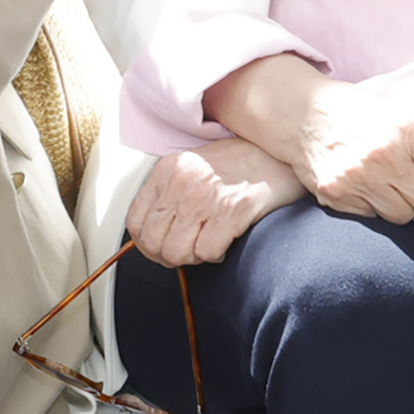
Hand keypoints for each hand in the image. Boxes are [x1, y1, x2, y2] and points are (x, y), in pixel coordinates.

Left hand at [130, 139, 300, 266]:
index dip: (146, 244)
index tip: (159, 247)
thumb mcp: (192, 168)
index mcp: (168, 170)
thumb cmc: (238, 165)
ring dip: (192, 257)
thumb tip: (152, 231)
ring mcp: (206, 197)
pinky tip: (224, 242)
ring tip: (206, 245)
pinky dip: (215, 255)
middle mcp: (182, 182)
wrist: (277, 156)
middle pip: (154, 242)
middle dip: (168, 255)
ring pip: (177, 252)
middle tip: (186, 251)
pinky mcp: (232, 210)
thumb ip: (169, 194)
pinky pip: (206, 252)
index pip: (135, 221)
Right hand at [295, 82, 413, 223]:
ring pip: (402, 216)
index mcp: (407, 131)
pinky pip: (373, 218)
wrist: (300, 112)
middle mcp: (385, 157)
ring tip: (387, 184)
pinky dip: (373, 207)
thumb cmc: (355, 112)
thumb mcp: (397, 115)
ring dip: (401, 205)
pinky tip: (363, 186)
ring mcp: (359, 179)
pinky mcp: (337, 196)